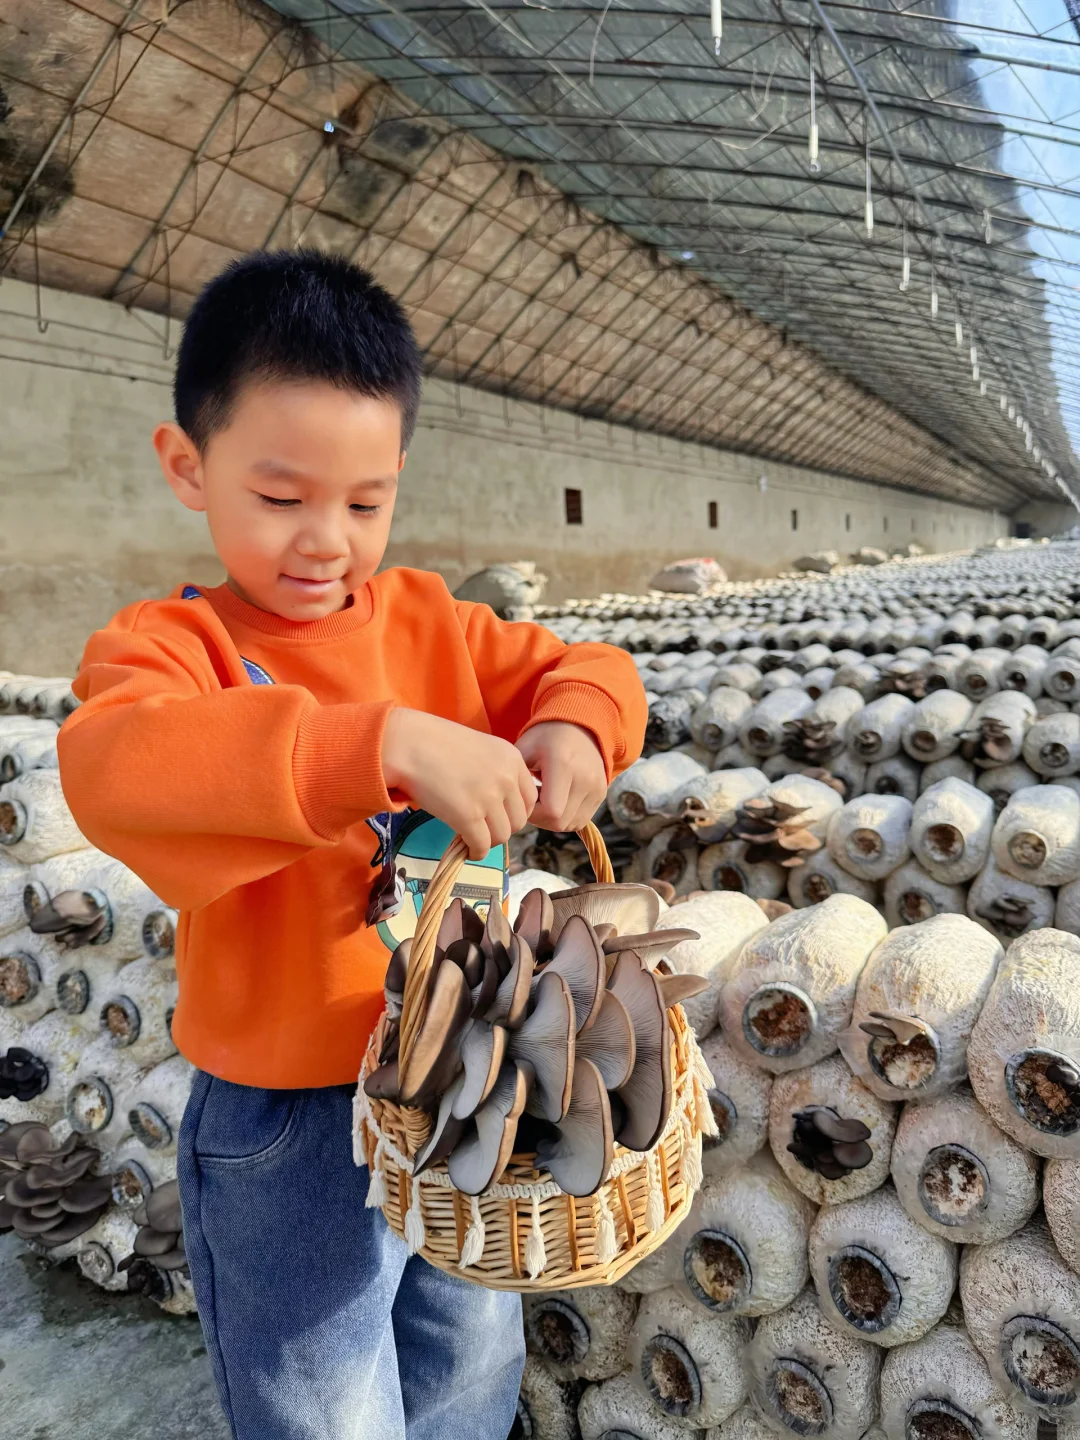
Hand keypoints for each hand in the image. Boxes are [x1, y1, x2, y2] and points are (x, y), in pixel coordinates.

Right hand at [382, 709, 537, 859]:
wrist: (407, 744)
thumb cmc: (435, 743)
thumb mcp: (480, 748)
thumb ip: (497, 772)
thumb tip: (502, 806)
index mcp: (512, 758)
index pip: (531, 798)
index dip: (515, 812)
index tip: (500, 816)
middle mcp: (506, 778)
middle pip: (519, 820)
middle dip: (502, 828)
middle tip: (483, 828)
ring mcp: (488, 797)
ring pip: (502, 836)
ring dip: (488, 841)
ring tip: (472, 837)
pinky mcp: (468, 816)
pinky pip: (482, 845)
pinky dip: (475, 851)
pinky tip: (465, 848)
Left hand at [516, 722, 607, 833]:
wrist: (578, 726)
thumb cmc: (545, 738)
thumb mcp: (524, 749)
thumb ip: (515, 778)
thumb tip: (510, 806)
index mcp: (563, 764)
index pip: (551, 811)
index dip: (532, 814)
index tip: (524, 800)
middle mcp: (585, 778)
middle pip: (560, 822)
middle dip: (540, 819)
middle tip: (531, 803)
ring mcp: (596, 787)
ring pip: (571, 824)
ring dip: (553, 820)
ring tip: (544, 801)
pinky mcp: (601, 793)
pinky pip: (581, 820)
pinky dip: (566, 817)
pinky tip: (557, 801)